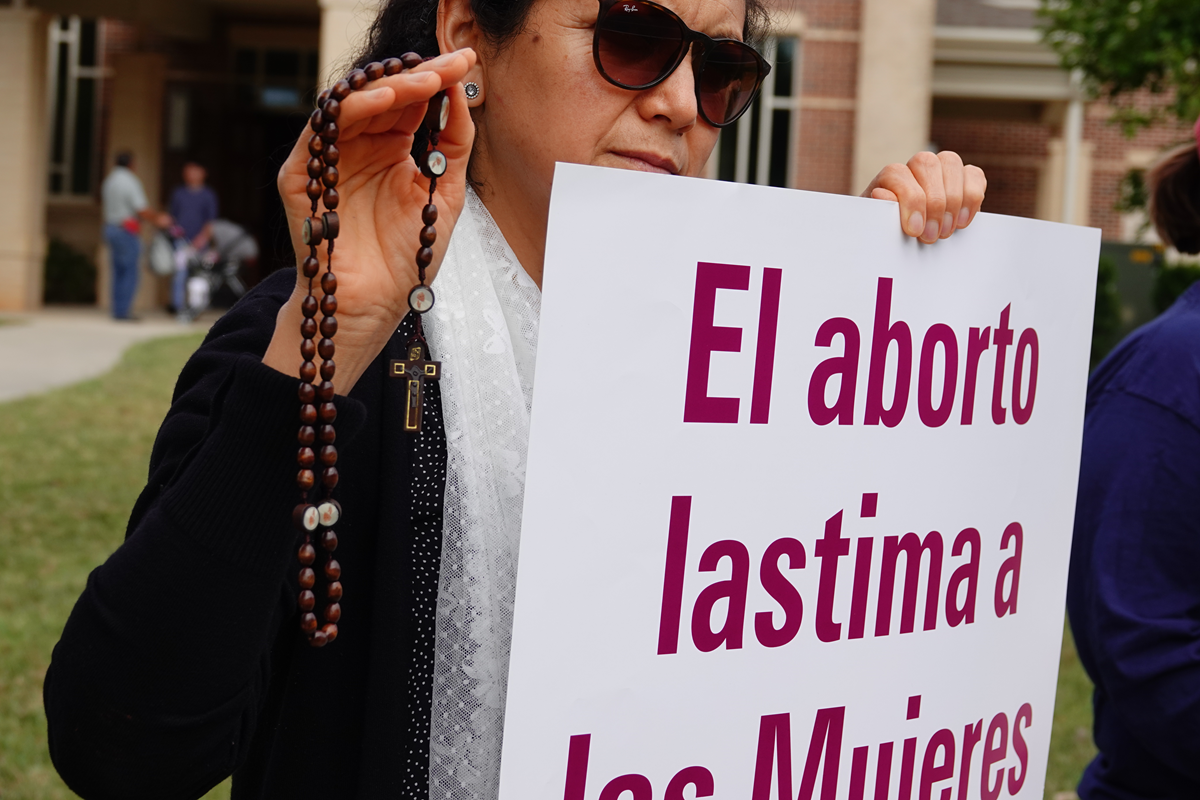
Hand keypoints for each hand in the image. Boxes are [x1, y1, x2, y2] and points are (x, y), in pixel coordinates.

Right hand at [263, 48, 477, 393]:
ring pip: (350, 104)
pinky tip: (385, 102)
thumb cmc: (405, 259)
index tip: (466, 62)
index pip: (409, 103)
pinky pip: (322, 131)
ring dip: (389, 88)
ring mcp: (328, 161)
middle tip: (449, 64)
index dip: (435, 80)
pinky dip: (353, 110)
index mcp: (390, 152)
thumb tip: (460, 94)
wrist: (374, 307)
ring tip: (423, 80)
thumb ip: (454, 145)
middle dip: (417, 76)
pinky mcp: (302, 177)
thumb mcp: (445, 196)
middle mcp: (358, 150)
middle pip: (381, 97)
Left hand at [862, 152, 986, 243]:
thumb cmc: (889, 233)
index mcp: (889, 177)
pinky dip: (972, 196)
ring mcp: (940, 168)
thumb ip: (880, 211)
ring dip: (953, 200)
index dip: (909, 200)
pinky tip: (963, 221)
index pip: (897, 174)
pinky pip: (974, 174)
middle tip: (931, 235)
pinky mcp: (963, 178)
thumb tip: (881, 194)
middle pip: (926, 164)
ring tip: (946, 231)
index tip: (914, 230)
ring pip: (951, 163)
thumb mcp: (880, 227)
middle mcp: (914, 167)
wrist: (901, 239)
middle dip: (933, 203)